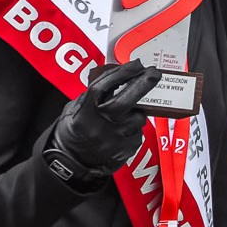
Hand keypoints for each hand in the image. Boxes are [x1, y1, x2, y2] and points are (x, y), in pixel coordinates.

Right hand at [44, 61, 160, 185]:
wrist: (72, 162)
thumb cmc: (74, 132)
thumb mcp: (76, 108)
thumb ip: (93, 95)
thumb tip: (115, 78)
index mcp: (85, 112)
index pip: (103, 86)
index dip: (121, 73)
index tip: (135, 64)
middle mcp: (100, 125)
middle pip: (126, 100)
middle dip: (144, 83)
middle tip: (154, 73)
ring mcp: (114, 139)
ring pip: (137, 118)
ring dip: (137, 112)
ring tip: (126, 114)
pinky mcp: (125, 149)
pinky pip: (138, 133)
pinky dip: (134, 128)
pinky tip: (123, 130)